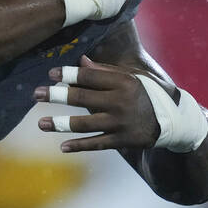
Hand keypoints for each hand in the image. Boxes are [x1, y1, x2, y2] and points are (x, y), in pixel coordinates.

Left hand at [33, 55, 159, 151]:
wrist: (172, 122)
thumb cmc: (147, 94)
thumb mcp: (131, 77)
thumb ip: (106, 71)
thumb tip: (80, 62)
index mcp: (123, 82)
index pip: (89, 76)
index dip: (68, 74)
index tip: (51, 74)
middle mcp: (120, 102)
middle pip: (82, 98)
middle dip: (56, 96)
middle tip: (36, 94)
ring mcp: (120, 123)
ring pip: (84, 124)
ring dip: (60, 124)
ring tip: (41, 123)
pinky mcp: (122, 140)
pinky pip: (96, 144)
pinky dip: (79, 146)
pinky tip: (62, 146)